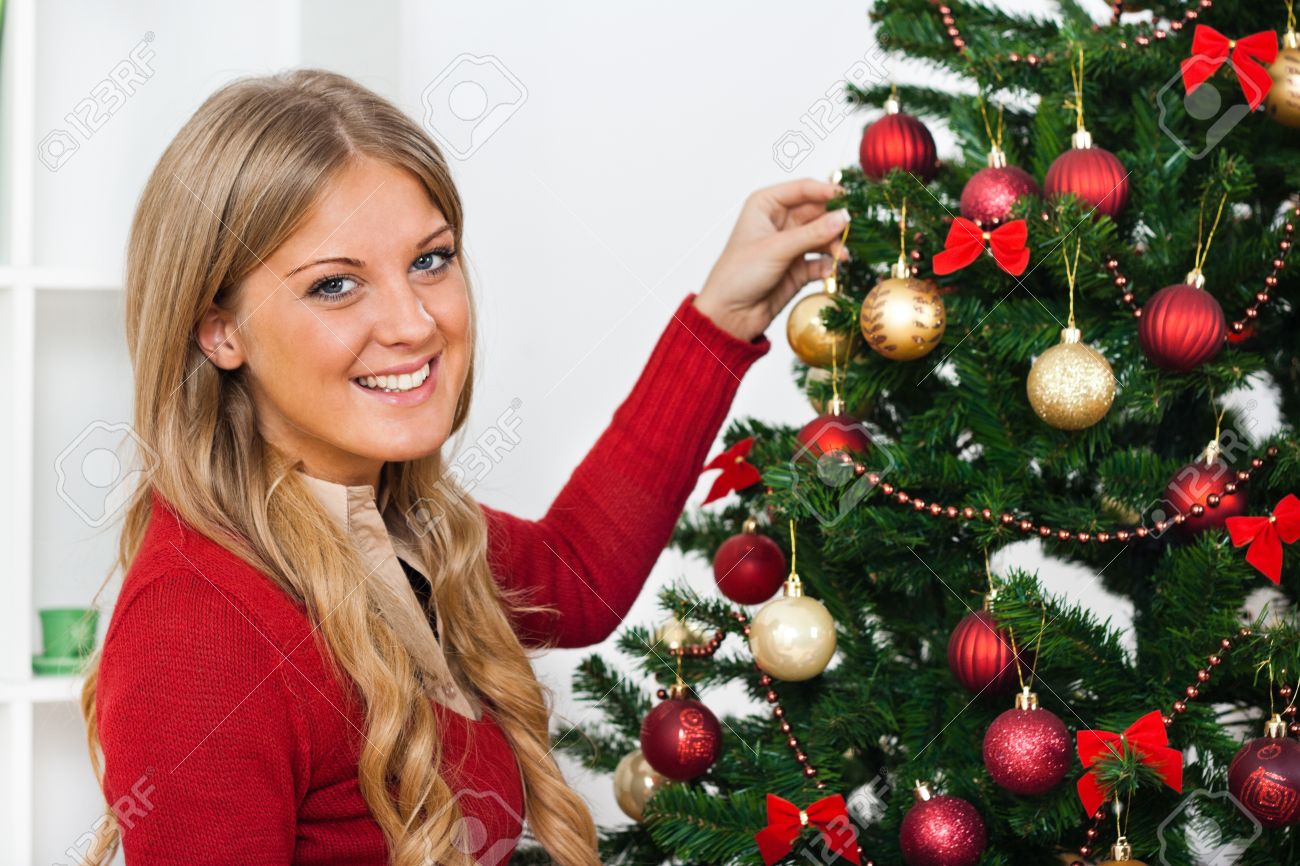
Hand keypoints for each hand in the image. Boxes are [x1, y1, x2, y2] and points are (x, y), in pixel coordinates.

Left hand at [694, 178, 850, 342]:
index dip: (827, 192)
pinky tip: (830, 272)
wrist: (730, 315)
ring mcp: (791, 244)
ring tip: (842, 257)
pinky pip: (821, 260)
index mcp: (766, 205)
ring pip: (822, 236)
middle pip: (818, 212)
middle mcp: (780, 221)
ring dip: (835, 245)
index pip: (802, 190)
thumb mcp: (776, 249)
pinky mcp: (798, 267)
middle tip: (853, 230)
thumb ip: (812, 233)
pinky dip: (828, 265)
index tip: (848, 199)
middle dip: (835, 222)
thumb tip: (844, 218)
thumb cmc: (739, 274)